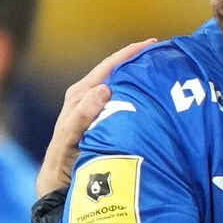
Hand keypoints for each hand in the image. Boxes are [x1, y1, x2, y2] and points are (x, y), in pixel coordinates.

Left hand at [37, 39, 155, 196]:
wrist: (60, 179)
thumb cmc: (62, 156)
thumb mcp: (70, 134)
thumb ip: (84, 113)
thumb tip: (105, 89)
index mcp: (80, 93)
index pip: (109, 66)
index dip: (129, 53)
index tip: (151, 43)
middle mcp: (89, 96)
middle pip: (117, 72)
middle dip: (137, 61)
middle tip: (162, 55)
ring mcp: (96, 107)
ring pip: (121, 86)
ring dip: (138, 77)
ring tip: (159, 71)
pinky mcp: (104, 118)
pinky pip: (123, 101)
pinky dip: (136, 95)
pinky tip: (150, 97)